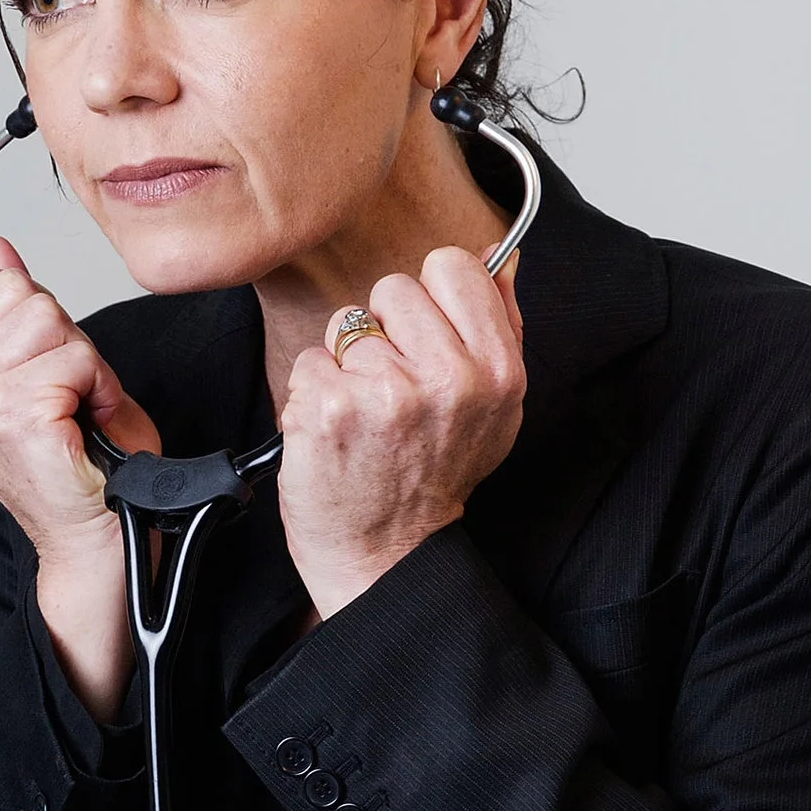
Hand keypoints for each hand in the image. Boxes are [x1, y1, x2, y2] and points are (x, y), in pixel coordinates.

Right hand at [0, 240, 159, 718]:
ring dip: (83, 363)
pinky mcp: (13, 414)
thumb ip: (15, 310)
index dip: (35, 320)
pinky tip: (86, 423)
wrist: (94, 541)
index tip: (46, 373)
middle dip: (62, 338)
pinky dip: (98, 384)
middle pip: (19, 293)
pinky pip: (74, 355)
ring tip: (78, 412)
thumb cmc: (79, 468)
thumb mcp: (41, 368)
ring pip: (47, 318)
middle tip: (70, 398)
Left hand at [278, 247, 523, 618]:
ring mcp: (386, 392)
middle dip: (387, 331)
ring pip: (348, 322)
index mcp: (497, 370)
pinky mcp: (330, 408)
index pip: (452, 266)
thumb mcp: (494, 406)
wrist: (387, 554)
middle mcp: (449, 378)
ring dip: (348, 363)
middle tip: (395, 388)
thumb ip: (500, 325)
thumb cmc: (436, 475)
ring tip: (367, 413)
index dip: (432, 297)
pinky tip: (338, 430)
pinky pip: (310, 359)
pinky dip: (314, 392)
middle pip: (394, 288)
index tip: (427, 336)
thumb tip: (499, 256)